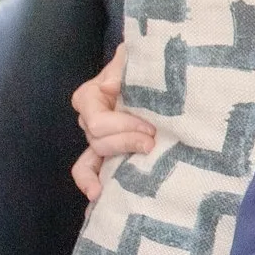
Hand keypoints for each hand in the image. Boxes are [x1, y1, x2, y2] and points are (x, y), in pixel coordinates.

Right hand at [69, 45, 157, 200]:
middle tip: (155, 139)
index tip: (151, 126)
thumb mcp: (139, 58)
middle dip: (128, 141)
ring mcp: (99, 136)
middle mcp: (90, 117)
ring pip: (97, 154)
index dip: (123, 126)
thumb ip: (127, 64)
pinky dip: (89, 182)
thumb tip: (115, 82)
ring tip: (146, 154)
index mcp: (92, 95)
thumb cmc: (152, 66)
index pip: (97, 120)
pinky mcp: (109, 151)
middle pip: (98, 139)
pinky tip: (97, 195)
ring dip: (121, 156)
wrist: (167, 78)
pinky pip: (87, 169)